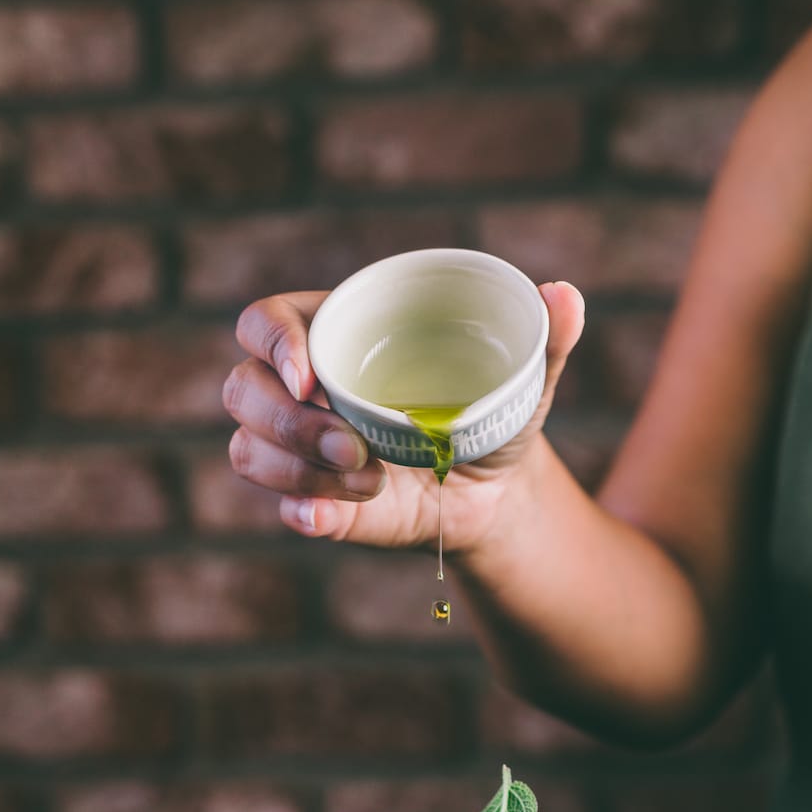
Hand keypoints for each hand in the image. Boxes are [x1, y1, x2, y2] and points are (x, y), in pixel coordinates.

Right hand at [223, 282, 584, 551]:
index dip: (272, 343)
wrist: (497, 490)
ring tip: (370, 481)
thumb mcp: (523, 376)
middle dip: (290, 422)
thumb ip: (543, 337)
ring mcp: (301, 449)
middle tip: (352, 444)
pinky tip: (329, 515)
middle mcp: (301, 390)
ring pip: (250, 449)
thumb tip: (565, 295)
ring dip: (297, 470)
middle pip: (245, 390)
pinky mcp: (316, 502)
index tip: (308, 374)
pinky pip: (283, 507)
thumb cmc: (493, 413)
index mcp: (334, 334)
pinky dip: (302, 512)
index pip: (264, 322)